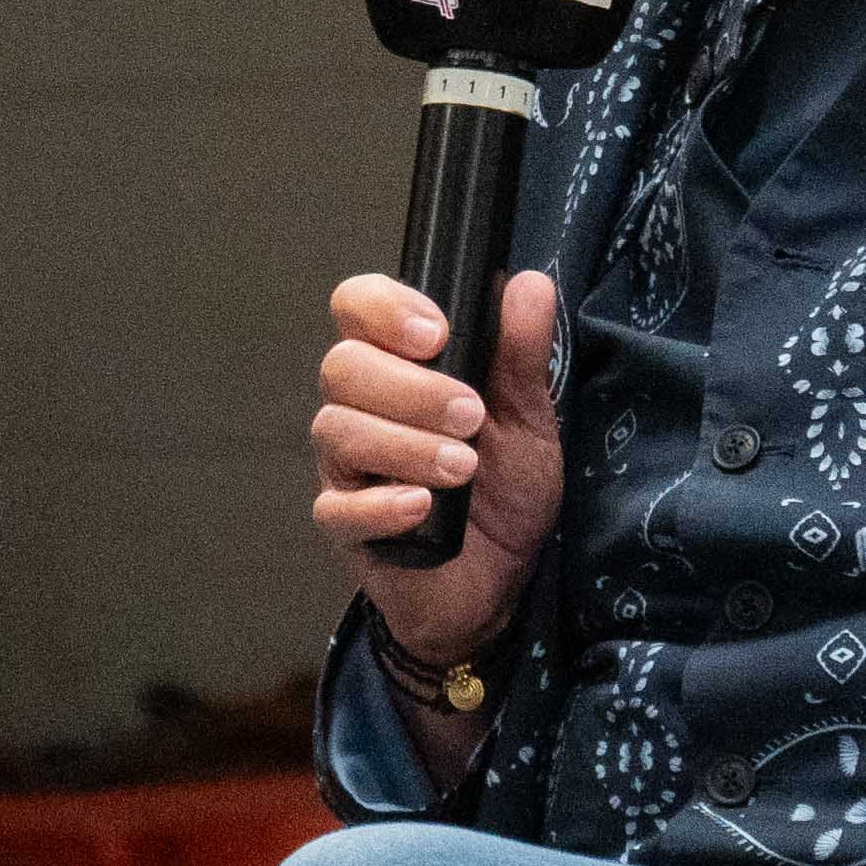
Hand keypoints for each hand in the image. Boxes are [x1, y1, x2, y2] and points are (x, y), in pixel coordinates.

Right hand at [312, 264, 559, 677]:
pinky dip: (381, 504)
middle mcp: (359, 408)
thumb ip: (522, 355)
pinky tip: (423, 507)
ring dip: (405, 445)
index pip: (356, 308)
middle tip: (471, 417)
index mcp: (397, 367)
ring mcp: (345, 468)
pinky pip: (336, 507)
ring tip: (462, 468)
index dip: (383, 308)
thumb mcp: (527, 418)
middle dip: (410, 388)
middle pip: (343, 368)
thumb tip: (529, 284)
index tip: (436, 334)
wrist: (501, 581)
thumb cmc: (504, 491)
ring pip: (336, 431)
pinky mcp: (345, 527)